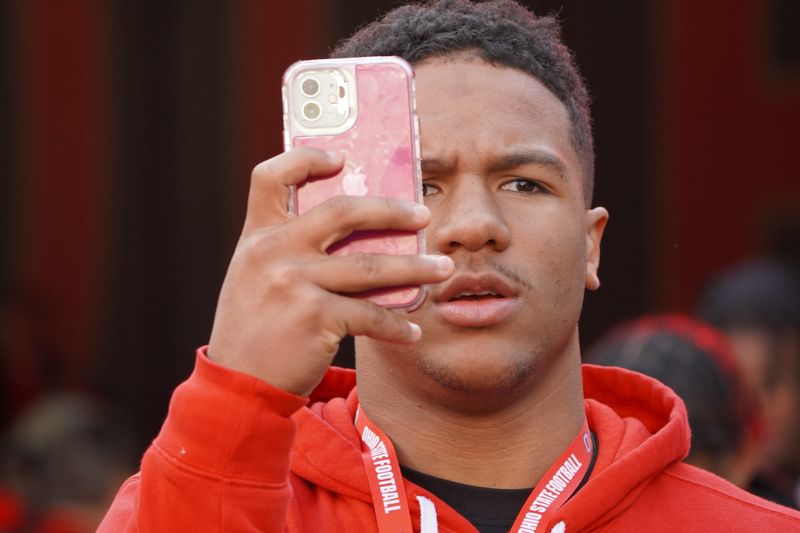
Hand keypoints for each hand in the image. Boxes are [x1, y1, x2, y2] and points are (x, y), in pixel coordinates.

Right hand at [207, 148, 453, 394]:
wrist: (239, 386)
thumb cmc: (256, 330)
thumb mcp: (257, 279)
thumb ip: (290, 251)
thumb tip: (360, 232)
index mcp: (257, 236)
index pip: (271, 176)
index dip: (307, 158)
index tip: (342, 157)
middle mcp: (273, 252)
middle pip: (343, 211)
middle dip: (392, 210)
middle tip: (424, 215)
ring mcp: (293, 283)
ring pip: (371, 265)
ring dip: (414, 266)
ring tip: (442, 269)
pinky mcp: (315, 318)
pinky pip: (371, 315)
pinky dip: (397, 325)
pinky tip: (413, 331)